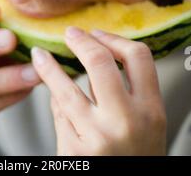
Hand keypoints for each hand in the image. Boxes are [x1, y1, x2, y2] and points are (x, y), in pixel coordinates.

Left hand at [31, 27, 165, 155]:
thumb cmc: (136, 156)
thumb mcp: (147, 125)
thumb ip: (127, 92)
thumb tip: (92, 54)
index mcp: (151, 110)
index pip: (138, 57)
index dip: (114, 39)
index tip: (97, 34)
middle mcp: (127, 121)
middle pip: (101, 62)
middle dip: (81, 42)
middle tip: (70, 34)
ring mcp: (98, 137)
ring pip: (66, 87)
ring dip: (48, 67)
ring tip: (39, 55)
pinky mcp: (74, 152)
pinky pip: (59, 114)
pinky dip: (56, 103)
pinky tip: (54, 97)